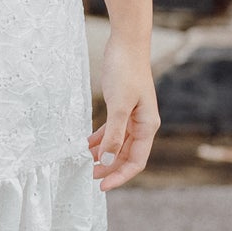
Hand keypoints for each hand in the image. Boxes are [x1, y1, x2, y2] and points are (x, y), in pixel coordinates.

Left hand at [89, 34, 159, 188]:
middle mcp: (142, 125)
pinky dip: (100, 140)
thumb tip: (108, 161)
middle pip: (126, 156)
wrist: (126, 44)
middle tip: (87, 175)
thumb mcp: (118, 105)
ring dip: (103, 155)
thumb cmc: (126, 71)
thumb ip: (114, 134)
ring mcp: (132, 117)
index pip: (136, 161)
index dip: (119, 176)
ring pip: (117, 145)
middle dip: (108, 168)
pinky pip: (111, 132)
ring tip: (84, 163)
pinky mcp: (122, 108)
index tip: (100, 186)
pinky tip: (86, 145)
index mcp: (147, 127)